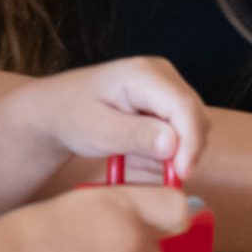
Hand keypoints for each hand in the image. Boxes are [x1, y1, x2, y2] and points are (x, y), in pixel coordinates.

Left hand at [17, 56, 209, 183]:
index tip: (182, 175)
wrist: (56, 108)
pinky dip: (163, 151)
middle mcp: (163, 74)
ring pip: (190, 127)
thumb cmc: (72, 116)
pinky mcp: (165, 101)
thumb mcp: (99, 130)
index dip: (190, 142)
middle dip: (182, 151)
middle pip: (194, 117)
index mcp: (145, 74)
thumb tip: (174, 144)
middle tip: (156, 178)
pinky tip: (136, 157)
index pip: (184, 107)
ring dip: (170, 154)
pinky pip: (179, 131)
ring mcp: (166, 86)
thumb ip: (136, 136)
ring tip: (133, 163)